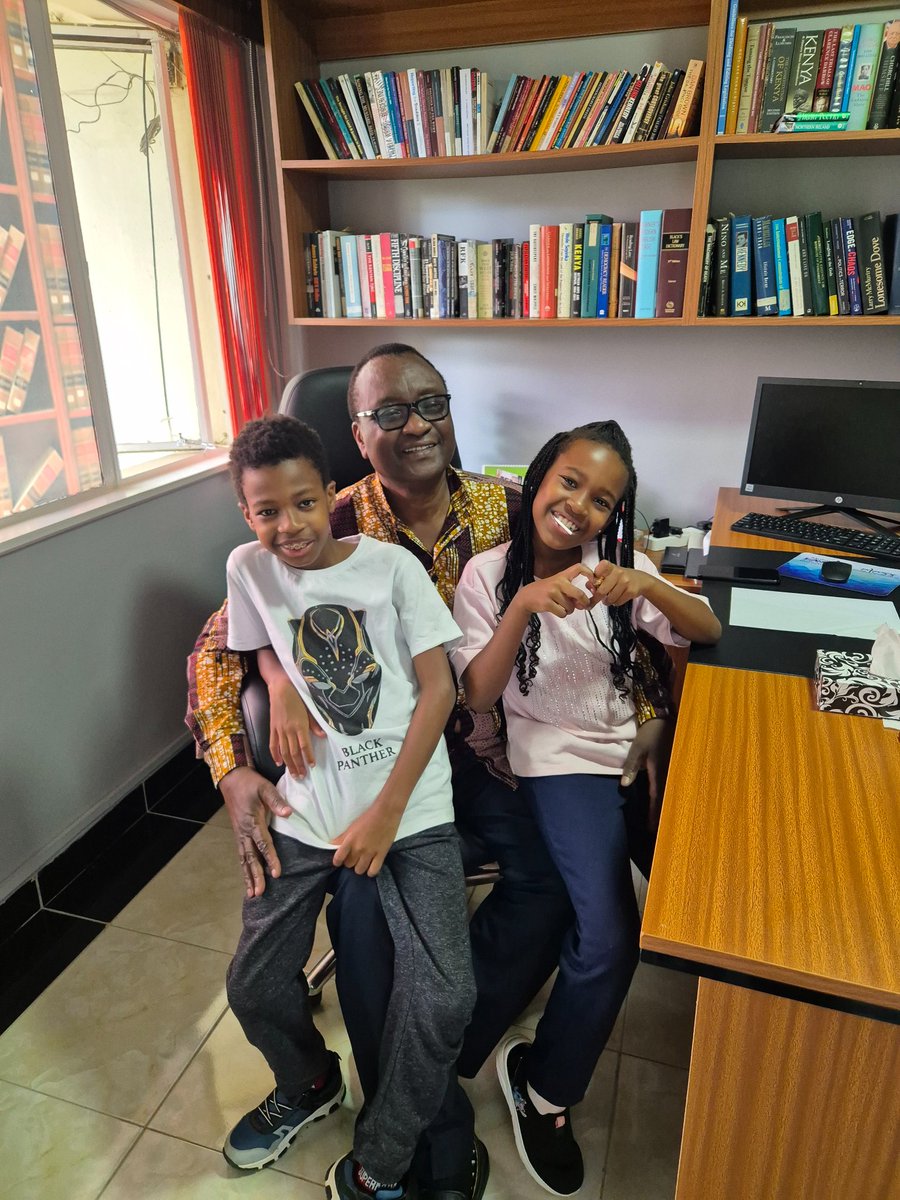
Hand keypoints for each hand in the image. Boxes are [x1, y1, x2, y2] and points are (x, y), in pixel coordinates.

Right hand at [219, 766, 291, 897]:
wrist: (231, 779)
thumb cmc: (250, 783)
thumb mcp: (265, 787)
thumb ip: (276, 801)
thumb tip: (288, 814)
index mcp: (251, 821)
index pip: (263, 844)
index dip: (270, 859)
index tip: (276, 873)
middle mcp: (243, 831)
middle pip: (250, 857)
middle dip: (255, 876)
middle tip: (260, 892)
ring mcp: (239, 834)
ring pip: (244, 859)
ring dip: (248, 876)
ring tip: (252, 894)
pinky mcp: (238, 834)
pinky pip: (241, 854)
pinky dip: (244, 868)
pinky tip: (248, 879)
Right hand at [268, 678, 325, 777]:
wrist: (281, 688)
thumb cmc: (298, 697)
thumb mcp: (309, 709)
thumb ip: (315, 724)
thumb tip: (323, 736)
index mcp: (300, 725)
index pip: (304, 746)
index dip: (308, 757)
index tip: (312, 766)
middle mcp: (289, 730)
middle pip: (293, 752)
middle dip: (298, 765)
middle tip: (302, 777)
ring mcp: (279, 730)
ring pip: (283, 751)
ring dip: (288, 764)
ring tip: (293, 774)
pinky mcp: (272, 728)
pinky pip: (273, 744)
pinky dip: (275, 754)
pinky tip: (278, 763)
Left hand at [332, 800, 402, 876]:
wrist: (386, 812)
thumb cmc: (368, 817)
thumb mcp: (352, 826)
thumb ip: (342, 838)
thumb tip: (332, 844)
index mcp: (350, 840)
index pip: (338, 858)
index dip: (337, 861)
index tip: (339, 860)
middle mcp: (358, 848)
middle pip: (349, 865)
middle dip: (350, 862)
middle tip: (354, 856)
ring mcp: (370, 853)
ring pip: (359, 870)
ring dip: (359, 867)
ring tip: (362, 861)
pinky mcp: (381, 855)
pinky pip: (373, 871)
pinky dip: (371, 871)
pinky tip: (371, 866)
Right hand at [516, 563, 596, 618]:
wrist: (526, 597)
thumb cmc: (545, 591)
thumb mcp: (558, 587)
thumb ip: (571, 593)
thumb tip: (583, 604)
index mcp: (562, 576)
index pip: (579, 567)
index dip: (589, 573)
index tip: (594, 581)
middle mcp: (558, 582)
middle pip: (579, 593)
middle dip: (584, 602)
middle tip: (584, 605)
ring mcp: (552, 592)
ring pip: (570, 607)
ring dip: (569, 610)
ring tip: (561, 607)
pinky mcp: (547, 603)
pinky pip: (563, 613)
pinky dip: (562, 614)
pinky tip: (556, 610)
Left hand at [593, 560, 652, 606]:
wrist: (641, 580)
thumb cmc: (621, 577)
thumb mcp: (609, 574)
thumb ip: (598, 578)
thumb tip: (588, 586)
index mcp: (610, 566)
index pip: (599, 569)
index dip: (594, 577)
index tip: (593, 583)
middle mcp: (618, 572)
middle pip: (601, 590)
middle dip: (596, 598)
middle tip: (595, 600)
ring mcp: (625, 582)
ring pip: (610, 599)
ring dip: (607, 601)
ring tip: (609, 598)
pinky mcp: (631, 591)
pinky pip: (617, 602)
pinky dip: (615, 603)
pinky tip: (617, 598)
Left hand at [621, 717, 674, 832]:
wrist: (665, 718)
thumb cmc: (650, 734)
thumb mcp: (638, 749)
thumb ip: (631, 767)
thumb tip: (625, 785)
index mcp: (661, 772)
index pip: (657, 798)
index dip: (655, 814)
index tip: (653, 828)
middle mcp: (671, 773)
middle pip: (667, 799)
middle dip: (663, 814)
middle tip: (659, 830)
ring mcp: (676, 769)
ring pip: (672, 793)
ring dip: (668, 806)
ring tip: (664, 821)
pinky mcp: (677, 765)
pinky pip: (674, 785)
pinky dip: (670, 795)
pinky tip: (669, 801)